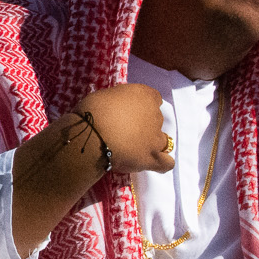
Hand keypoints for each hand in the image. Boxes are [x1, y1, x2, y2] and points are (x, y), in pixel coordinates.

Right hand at [11, 83, 171, 252]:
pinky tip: (152, 163)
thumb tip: (116, 108)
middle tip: (124, 131)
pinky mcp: (152, 158)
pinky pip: (167, 163)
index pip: (152, 98)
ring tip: (134, 148)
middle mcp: (155, 114)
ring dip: (152, 143)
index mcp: (144, 95)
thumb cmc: (92, 110)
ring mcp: (156, 137)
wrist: (92, 135)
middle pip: (156, 119)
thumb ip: (117, 102)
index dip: (141, 106)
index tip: (128, 111)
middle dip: (144, 125)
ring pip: (163, 140)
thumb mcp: (105, 96)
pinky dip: (162, 163)